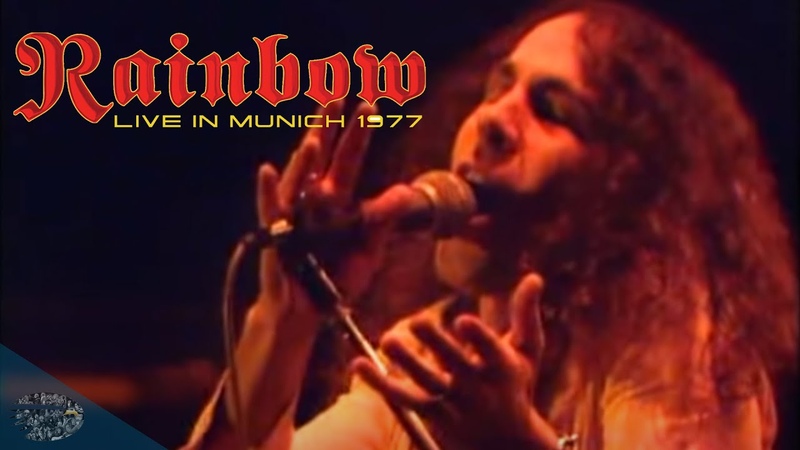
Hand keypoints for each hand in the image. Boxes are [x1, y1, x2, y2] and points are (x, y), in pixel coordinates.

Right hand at [224, 100, 386, 439]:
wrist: (310, 315)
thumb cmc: (336, 279)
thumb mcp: (368, 250)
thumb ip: (382, 221)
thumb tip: (404, 192)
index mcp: (337, 203)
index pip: (348, 161)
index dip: (357, 133)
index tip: (369, 103)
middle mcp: (312, 204)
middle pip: (320, 159)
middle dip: (327, 129)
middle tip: (336, 96)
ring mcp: (292, 219)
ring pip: (296, 183)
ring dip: (304, 161)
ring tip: (314, 138)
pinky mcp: (277, 241)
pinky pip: (271, 215)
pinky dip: (268, 194)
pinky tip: (268, 171)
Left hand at [353, 274, 558, 449]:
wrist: (507, 444)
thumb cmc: (516, 386)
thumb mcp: (527, 352)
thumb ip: (526, 314)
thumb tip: (534, 276)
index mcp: (503, 368)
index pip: (492, 352)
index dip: (479, 338)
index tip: (463, 321)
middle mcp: (478, 388)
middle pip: (455, 365)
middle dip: (437, 345)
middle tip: (418, 321)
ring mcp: (454, 404)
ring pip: (426, 383)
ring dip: (407, 362)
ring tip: (387, 339)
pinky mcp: (433, 415)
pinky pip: (403, 398)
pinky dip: (380, 383)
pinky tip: (358, 364)